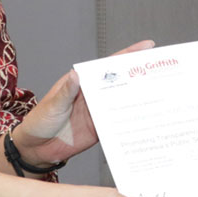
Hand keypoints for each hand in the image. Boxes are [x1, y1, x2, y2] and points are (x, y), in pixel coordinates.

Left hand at [14, 40, 152, 166]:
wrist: (34, 150)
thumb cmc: (39, 122)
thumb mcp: (52, 106)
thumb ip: (66, 93)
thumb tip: (77, 75)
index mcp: (82, 82)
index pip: (107, 66)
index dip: (127, 55)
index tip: (147, 47)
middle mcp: (93, 95)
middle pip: (121, 81)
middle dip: (141, 74)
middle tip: (163, 69)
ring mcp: (98, 112)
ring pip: (123, 102)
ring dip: (140, 98)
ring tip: (162, 93)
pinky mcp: (100, 129)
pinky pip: (119, 124)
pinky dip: (131, 122)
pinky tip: (146, 119)